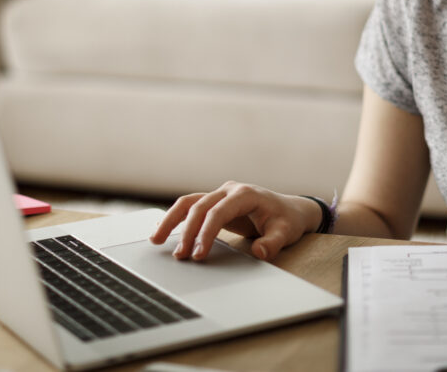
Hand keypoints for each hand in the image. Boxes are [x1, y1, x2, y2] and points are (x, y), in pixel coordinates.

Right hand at [149, 181, 320, 261]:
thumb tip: (260, 252)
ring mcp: (220, 195)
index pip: (217, 212)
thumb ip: (273, 243)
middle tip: (180, 256)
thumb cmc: (287, 220)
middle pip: (198, 206)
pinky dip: (176, 218)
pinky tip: (163, 232)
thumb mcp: (285, 232)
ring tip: (156, 240)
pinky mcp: (215, 203)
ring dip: (171, 220)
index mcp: (244, 194)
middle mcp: (228, 190)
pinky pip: (191, 208)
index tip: (199, 254)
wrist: (290, 210)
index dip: (205, 233)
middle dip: (186, 231)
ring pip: (189, 203)